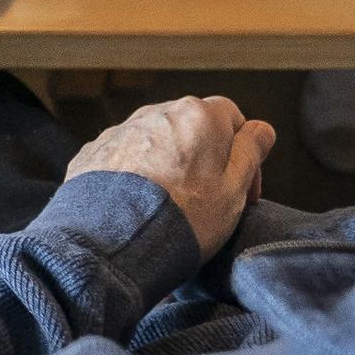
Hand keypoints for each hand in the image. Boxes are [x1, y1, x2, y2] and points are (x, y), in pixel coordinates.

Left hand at [68, 96, 274, 258]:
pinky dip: (136, 175)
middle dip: (204, 159)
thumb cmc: (183, 218)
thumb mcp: (234, 190)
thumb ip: (251, 152)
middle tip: (209, 201)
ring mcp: (121, 131)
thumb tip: (261, 130)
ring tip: (170, 206)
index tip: (244, 191)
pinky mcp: (93, 152)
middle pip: (192, 129)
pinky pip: (125, 157)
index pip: (232, 119)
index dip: (244, 155)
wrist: (113, 242)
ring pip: (157, 142)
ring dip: (169, 165)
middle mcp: (157, 113)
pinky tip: (139, 206)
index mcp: (198, 115)